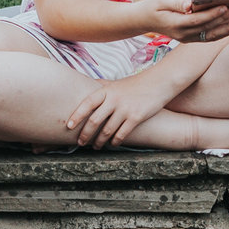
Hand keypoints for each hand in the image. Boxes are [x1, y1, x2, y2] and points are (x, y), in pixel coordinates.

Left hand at [65, 72, 184, 147]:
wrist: (159, 82)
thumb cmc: (136, 84)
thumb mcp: (116, 83)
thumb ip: (101, 86)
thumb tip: (84, 85)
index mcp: (107, 90)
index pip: (87, 103)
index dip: (77, 116)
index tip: (69, 126)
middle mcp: (114, 99)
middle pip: (94, 120)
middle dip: (86, 134)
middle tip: (81, 142)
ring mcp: (125, 109)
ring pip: (107, 130)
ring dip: (99, 141)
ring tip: (96, 146)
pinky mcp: (136, 117)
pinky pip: (121, 134)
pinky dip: (115, 141)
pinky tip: (113, 144)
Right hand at [146, 0, 228, 43]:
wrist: (142, 20)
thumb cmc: (152, 7)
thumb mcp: (160, 0)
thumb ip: (176, 3)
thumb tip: (191, 4)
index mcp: (175, 24)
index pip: (197, 20)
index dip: (212, 14)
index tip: (225, 6)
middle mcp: (182, 35)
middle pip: (207, 28)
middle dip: (224, 19)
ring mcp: (187, 38)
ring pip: (211, 35)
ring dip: (227, 29)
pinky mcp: (190, 38)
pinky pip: (209, 37)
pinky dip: (222, 32)